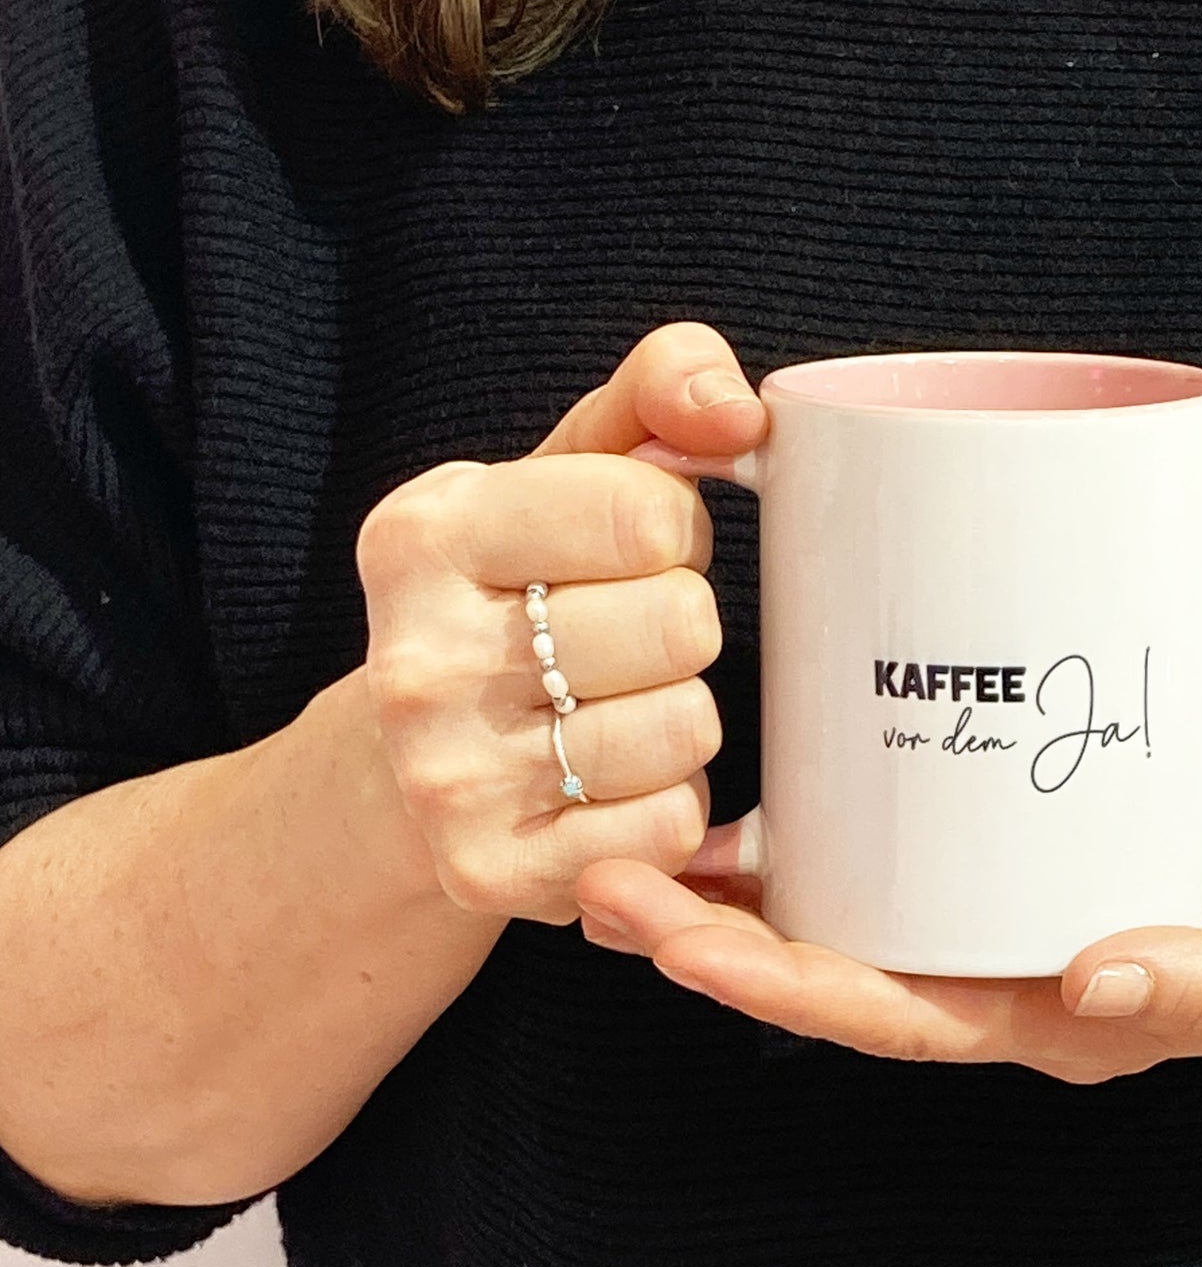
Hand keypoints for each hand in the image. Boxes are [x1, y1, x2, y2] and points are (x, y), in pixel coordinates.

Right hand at [356, 321, 764, 924]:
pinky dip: (667, 808)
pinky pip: (669, 829)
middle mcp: (418, 659)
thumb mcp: (561, 472)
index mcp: (425, 534)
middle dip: (682, 624)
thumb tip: (740, 411)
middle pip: (682, 625)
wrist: (397, 774)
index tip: (628, 550)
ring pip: (686, 731)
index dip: (673, 529)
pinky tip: (609, 786)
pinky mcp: (492, 873)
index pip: (650, 513)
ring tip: (614, 709)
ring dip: (679, 719)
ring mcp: (448, 777)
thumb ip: (656, 393)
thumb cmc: (512, 597)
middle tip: (624, 638)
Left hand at [575, 790, 1201, 1074]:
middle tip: (603, 885)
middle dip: (715, 941)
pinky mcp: (1007, 863)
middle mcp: (1007, 986)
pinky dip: (811, 838)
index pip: (893, 1019)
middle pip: (834, 976)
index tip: (682, 942)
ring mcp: (1000, 929)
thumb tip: (1092, 985)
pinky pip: (891, 865)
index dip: (782, 987)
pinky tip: (738, 794)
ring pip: (844, 924)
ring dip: (735, 895)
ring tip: (626, 840)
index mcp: (1059, 1025)